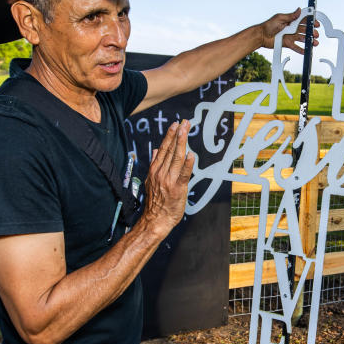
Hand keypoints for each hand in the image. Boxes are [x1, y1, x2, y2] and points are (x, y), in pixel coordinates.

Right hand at [139, 120, 194, 237]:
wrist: (155, 221)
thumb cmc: (156, 202)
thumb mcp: (152, 180)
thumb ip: (155, 164)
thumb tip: (157, 149)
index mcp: (155, 170)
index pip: (163, 149)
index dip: (170, 136)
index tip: (175, 125)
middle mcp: (161, 173)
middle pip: (170, 150)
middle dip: (177, 135)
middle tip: (184, 122)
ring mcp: (169, 181)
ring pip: (176, 158)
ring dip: (182, 143)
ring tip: (186, 131)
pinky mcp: (177, 189)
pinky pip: (184, 174)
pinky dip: (187, 164)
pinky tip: (191, 154)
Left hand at [258, 9, 319, 53]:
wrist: (261, 36)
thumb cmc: (268, 25)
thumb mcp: (280, 18)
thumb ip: (290, 16)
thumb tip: (299, 10)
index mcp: (291, 21)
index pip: (303, 20)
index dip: (310, 21)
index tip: (316, 23)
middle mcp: (292, 28)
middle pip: (304, 30)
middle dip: (311, 32)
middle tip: (316, 35)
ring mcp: (290, 36)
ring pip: (302, 38)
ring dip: (308, 41)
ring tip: (314, 43)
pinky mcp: (287, 43)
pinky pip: (295, 47)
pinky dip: (300, 49)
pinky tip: (305, 51)